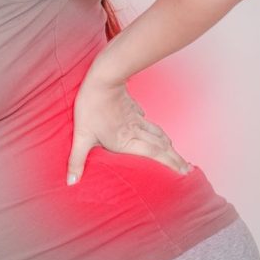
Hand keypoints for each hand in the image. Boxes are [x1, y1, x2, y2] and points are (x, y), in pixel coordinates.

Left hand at [66, 79, 191, 185]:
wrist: (103, 78)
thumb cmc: (91, 107)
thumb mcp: (81, 137)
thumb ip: (77, 160)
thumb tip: (71, 182)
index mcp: (125, 142)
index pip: (154, 156)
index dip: (170, 165)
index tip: (183, 173)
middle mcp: (135, 131)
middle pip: (160, 147)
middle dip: (175, 159)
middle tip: (188, 169)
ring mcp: (136, 118)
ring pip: (157, 134)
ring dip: (169, 146)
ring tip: (177, 154)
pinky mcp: (132, 108)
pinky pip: (148, 122)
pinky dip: (156, 130)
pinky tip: (156, 132)